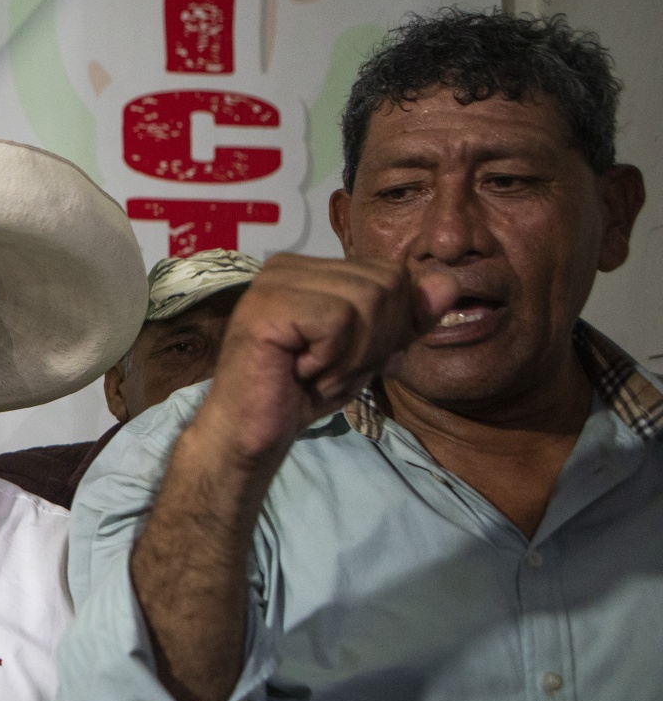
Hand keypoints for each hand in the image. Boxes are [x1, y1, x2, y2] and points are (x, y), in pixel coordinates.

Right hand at [198, 254, 455, 463]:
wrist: (251, 436)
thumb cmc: (302, 394)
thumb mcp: (370, 353)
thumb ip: (408, 318)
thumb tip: (449, 284)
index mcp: (312, 269)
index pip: (392, 275)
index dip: (391, 327)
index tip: (349, 360)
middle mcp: (289, 265)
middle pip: (386, 284)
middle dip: (375, 342)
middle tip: (329, 371)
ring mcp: (274, 282)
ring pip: (367, 301)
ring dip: (352, 356)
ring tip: (315, 373)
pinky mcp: (265, 305)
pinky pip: (339, 320)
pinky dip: (332, 358)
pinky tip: (300, 371)